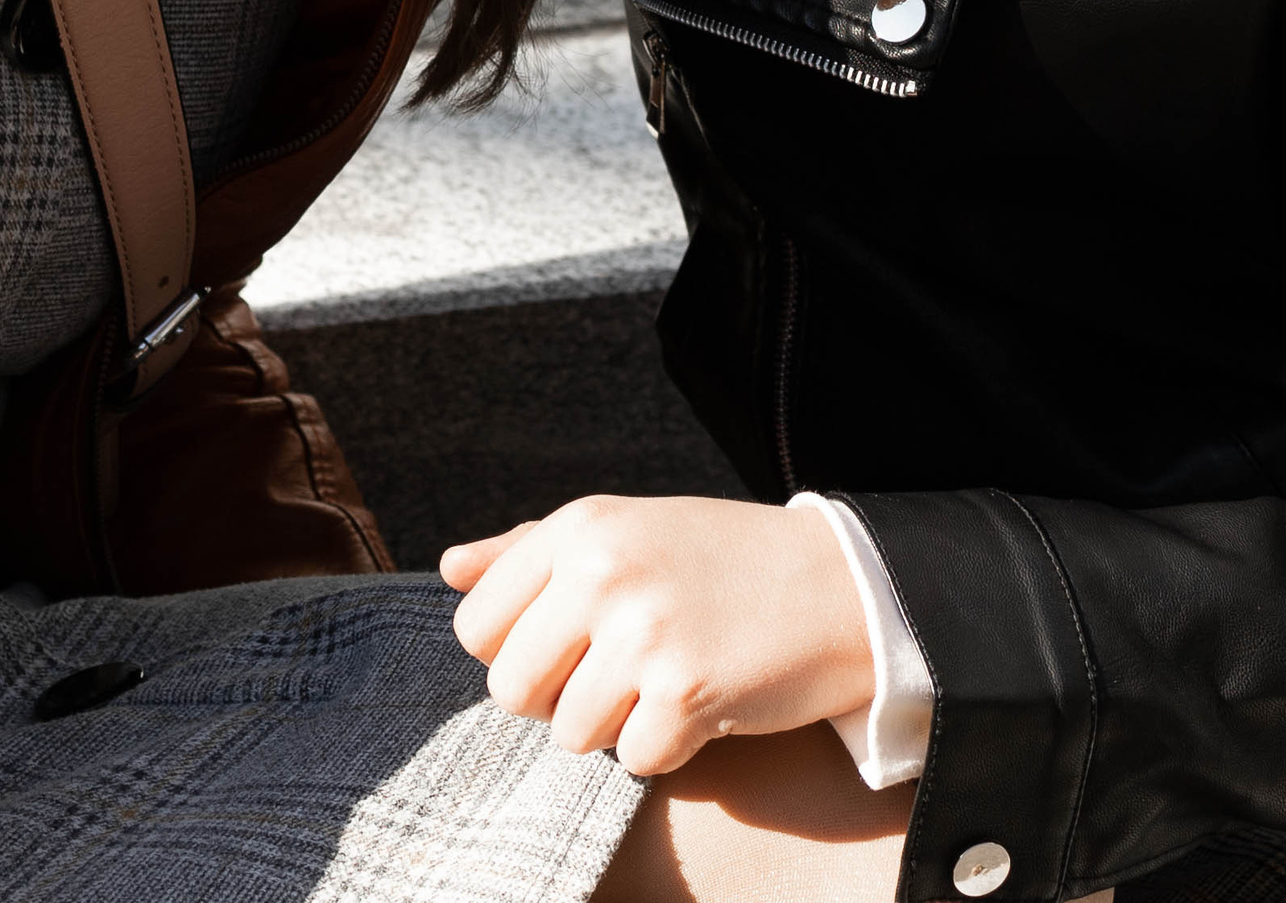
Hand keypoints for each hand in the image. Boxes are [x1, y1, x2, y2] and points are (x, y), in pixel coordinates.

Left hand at [441, 494, 877, 776]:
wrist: (836, 584)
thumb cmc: (717, 560)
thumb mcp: (621, 530)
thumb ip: (528, 552)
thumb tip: (449, 570)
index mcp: (578, 527)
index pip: (476, 625)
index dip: (514, 652)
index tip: (564, 646)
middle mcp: (600, 571)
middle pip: (511, 689)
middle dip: (558, 700)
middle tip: (615, 673)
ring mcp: (641, 632)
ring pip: (569, 733)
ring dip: (615, 725)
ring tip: (663, 680)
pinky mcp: (684, 692)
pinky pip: (632, 759)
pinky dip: (666, 747)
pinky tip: (701, 701)